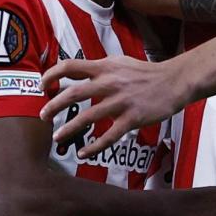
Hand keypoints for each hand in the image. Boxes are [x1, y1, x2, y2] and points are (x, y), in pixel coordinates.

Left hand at [40, 56, 186, 156]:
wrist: (173, 82)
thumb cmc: (144, 73)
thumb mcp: (119, 62)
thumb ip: (99, 69)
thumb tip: (76, 74)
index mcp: (104, 67)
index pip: (70, 66)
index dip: (51, 75)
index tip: (42, 86)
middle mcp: (109, 83)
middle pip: (73, 94)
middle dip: (53, 106)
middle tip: (43, 116)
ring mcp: (120, 102)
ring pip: (87, 117)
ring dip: (69, 129)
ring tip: (58, 137)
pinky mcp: (132, 118)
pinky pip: (108, 136)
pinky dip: (94, 146)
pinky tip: (83, 152)